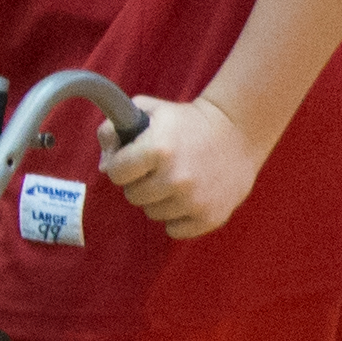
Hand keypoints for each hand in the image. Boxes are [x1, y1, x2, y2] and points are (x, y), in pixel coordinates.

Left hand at [98, 94, 260, 238]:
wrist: (238, 131)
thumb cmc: (186, 120)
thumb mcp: (147, 111)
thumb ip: (114, 131)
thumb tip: (103, 166)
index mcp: (156, 149)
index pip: (114, 173)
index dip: (122, 165)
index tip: (135, 158)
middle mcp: (175, 178)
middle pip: (132, 196)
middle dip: (140, 182)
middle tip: (160, 168)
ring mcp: (194, 200)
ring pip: (153, 213)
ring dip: (159, 200)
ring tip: (178, 180)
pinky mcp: (210, 217)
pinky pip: (175, 230)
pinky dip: (178, 217)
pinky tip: (189, 196)